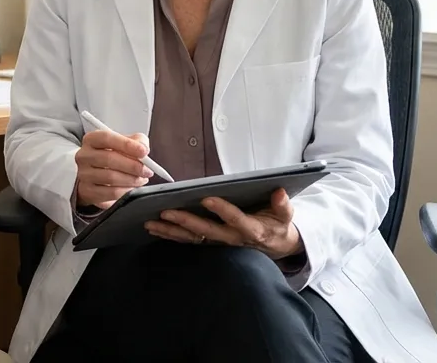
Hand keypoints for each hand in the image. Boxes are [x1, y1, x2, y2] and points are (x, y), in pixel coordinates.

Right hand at [74, 129, 153, 208]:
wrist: (93, 175)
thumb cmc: (112, 156)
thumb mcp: (123, 143)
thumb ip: (136, 141)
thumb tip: (144, 148)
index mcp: (91, 139)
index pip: (107, 138)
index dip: (127, 144)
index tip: (144, 151)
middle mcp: (84, 156)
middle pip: (109, 159)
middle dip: (133, 166)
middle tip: (148, 170)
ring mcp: (83, 175)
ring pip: (111, 178)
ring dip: (132, 179)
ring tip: (142, 179)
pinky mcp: (87, 192)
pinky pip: (110, 193)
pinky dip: (126, 191)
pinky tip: (132, 188)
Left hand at [146, 188, 301, 259]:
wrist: (275, 245)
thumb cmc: (278, 226)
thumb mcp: (286, 216)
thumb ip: (283, 206)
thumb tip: (280, 192)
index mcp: (252, 230)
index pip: (235, 219)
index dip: (222, 210)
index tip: (207, 198)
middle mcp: (232, 239)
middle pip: (207, 232)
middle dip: (186, 222)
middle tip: (166, 211)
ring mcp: (219, 243)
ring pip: (193, 239)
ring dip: (171, 231)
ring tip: (150, 222)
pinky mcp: (210, 243)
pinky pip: (189, 241)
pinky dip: (171, 236)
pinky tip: (154, 229)